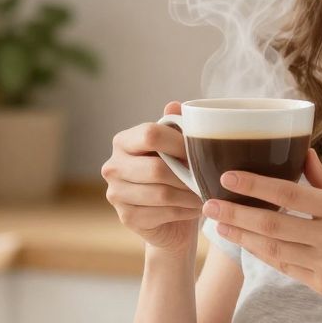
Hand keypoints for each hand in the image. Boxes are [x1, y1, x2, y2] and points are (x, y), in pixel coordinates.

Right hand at [103, 101, 204, 252]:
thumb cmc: (175, 175)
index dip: (180, 143)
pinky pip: (163, 213)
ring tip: (206, 194)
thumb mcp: (177, 148)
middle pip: (157, 169)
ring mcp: (116, 193)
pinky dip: (185, 211)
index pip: (150, 134)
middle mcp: (113, 166)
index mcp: (123, 141)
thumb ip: (176, 126)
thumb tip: (173, 105)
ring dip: (190, 195)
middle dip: (187, 175)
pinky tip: (194, 208)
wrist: (170, 217)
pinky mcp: (127, 217)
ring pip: (162, 194)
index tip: (202, 151)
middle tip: (208, 178)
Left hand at [204, 149, 321, 317]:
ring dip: (242, 236)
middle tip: (207, 203)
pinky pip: (285, 267)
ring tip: (218, 223)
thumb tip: (301, 152)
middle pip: (273, 224)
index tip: (227, 177)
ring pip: (273, 248)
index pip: (290, 193)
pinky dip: (262, 254)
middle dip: (235, 213)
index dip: (255, 185)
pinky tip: (246, 243)